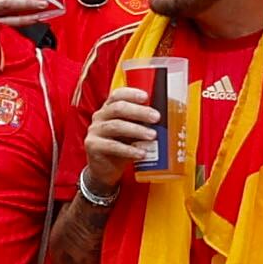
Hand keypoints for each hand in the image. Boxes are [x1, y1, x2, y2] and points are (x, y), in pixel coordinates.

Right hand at [80, 74, 163, 199]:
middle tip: (156, 117)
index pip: (117, 94)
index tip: (146, 97)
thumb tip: (169, 118)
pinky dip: (129, 150)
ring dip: (136, 130)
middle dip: (139, 112)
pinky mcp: (93, 146)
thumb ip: (143, 123)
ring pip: (116, 126)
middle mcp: (100, 116)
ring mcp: (95, 131)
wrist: (105, 169)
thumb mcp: (133, 131)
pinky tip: (141, 153)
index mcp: (109, 108)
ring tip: (152, 136)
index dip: (131, 93)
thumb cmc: (123, 146)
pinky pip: (112, 146)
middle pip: (118, 108)